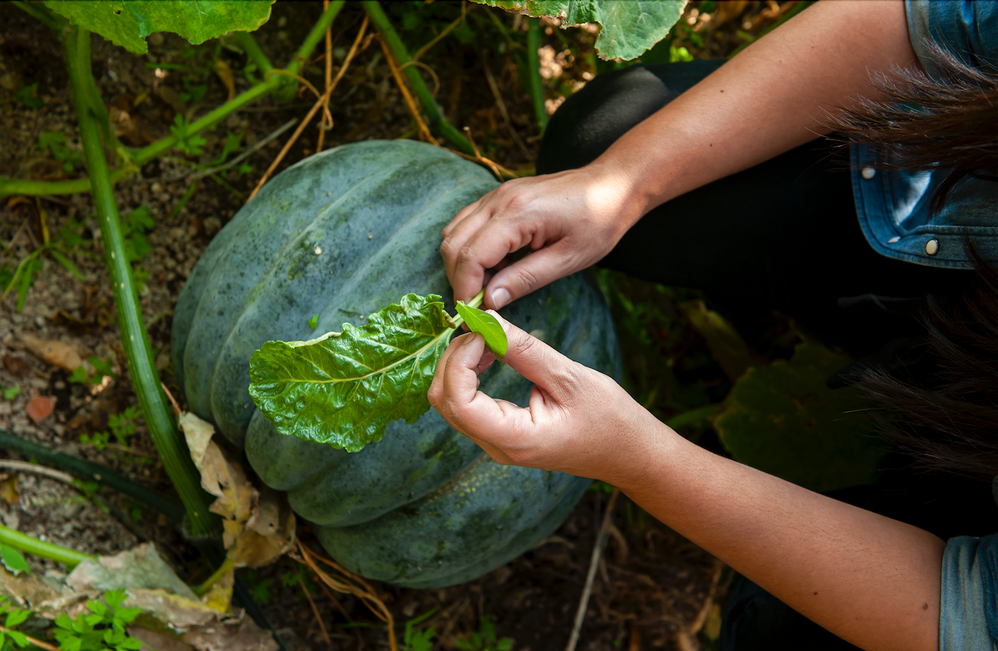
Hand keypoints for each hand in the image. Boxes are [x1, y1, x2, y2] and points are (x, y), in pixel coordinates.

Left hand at [428, 312, 664, 483]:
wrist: (629, 454)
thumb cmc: (609, 420)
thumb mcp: (570, 377)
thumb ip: (525, 351)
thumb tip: (487, 321)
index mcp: (514, 438)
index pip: (457, 400)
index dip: (459, 359)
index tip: (482, 332)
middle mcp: (496, 446)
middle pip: (444, 401)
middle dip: (453, 359)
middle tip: (482, 330)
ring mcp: (496, 443)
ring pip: (450, 403)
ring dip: (459, 365)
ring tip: (488, 339)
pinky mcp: (500, 434)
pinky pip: (466, 405)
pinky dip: (468, 375)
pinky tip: (490, 354)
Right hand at [440, 163, 640, 308]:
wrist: (612, 185)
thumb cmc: (599, 221)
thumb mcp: (568, 259)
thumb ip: (525, 279)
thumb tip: (490, 301)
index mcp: (518, 213)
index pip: (471, 256)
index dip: (465, 290)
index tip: (474, 315)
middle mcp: (499, 199)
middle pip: (453, 244)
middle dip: (458, 278)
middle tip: (478, 305)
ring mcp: (497, 194)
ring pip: (454, 232)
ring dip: (462, 263)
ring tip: (489, 285)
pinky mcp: (499, 195)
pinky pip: (467, 222)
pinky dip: (470, 247)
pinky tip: (496, 264)